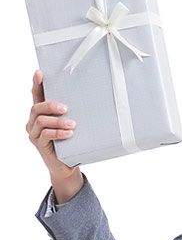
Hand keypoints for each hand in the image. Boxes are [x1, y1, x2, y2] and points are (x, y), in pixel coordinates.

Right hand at [26, 68, 81, 195]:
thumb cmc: (69, 143)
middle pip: (37, 107)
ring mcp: (34, 133)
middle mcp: (33, 121)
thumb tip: (89, 100)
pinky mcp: (38, 144)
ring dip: (58, 121)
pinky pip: (45, 135)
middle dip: (50, 106)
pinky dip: (58, 133)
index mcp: (41, 113)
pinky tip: (68, 133)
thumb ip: (72, 115)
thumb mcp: (71, 125)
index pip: (36, 96)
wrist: (67, 166)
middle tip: (65, 108)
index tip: (39, 73)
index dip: (37, 84)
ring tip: (72, 124)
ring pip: (41, 121)